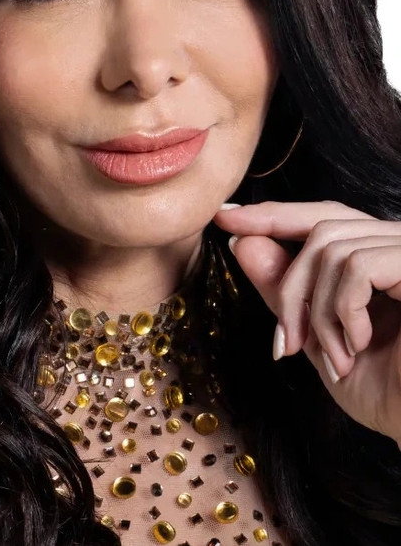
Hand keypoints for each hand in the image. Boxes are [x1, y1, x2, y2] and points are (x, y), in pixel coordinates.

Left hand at [213, 200, 400, 447]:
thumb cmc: (389, 394)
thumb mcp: (320, 340)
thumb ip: (285, 293)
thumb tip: (242, 242)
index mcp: (379, 256)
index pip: (322, 217)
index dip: (274, 215)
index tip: (226, 218)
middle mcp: (398, 245)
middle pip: (321, 229)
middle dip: (291, 287)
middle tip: (288, 344)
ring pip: (333, 248)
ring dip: (318, 311)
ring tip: (337, 359)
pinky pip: (359, 266)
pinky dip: (344, 309)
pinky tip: (359, 345)